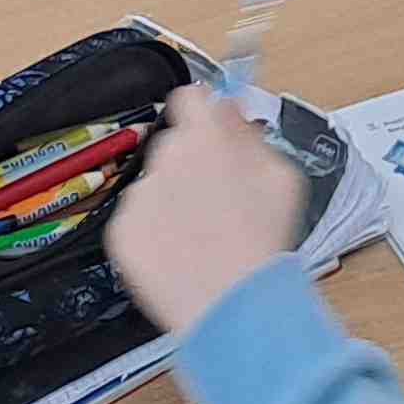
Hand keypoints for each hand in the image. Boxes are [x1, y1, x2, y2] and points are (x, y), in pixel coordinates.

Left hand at [108, 89, 301, 338]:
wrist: (234, 307)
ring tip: (202, 235)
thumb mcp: (282, 176)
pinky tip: (182, 253)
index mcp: (206, 136)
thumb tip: (231, 112)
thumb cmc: (264, 245)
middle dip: (192, 161)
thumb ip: (251, 135)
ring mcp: (140, 196)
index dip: (203, 111)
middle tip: (217, 195)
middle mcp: (166, 158)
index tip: (211, 127)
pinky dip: (154, 233)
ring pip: (155, 184)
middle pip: (173, 143)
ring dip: (172, 199)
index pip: (191, 96)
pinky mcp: (121, 232)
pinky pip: (137, 221)